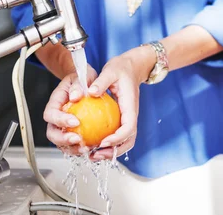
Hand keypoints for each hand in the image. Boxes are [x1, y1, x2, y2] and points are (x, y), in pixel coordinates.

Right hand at [43, 64, 97, 155]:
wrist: (86, 83)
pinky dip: (80, 149)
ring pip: (61, 143)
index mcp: (54, 103)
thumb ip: (77, 85)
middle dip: (63, 139)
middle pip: (52, 133)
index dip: (60, 120)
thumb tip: (75, 96)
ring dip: (72, 148)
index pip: (51, 114)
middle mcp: (56, 117)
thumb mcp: (81, 77)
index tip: (75, 122)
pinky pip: (73, 145)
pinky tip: (93, 148)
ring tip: (86, 148)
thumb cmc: (82, 79)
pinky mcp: (72, 133)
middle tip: (78, 139)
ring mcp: (63, 127)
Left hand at [85, 46, 155, 160]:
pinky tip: (92, 145)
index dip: (117, 138)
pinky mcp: (121, 119)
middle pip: (128, 141)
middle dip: (113, 152)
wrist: (132, 67)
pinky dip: (107, 144)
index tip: (102, 142)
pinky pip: (117, 136)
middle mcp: (131, 116)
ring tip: (92, 155)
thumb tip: (90, 92)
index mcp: (130, 106)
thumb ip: (101, 82)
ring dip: (110, 152)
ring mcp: (127, 119)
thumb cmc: (122, 68)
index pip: (129, 127)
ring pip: (124, 142)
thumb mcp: (111, 70)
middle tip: (95, 155)